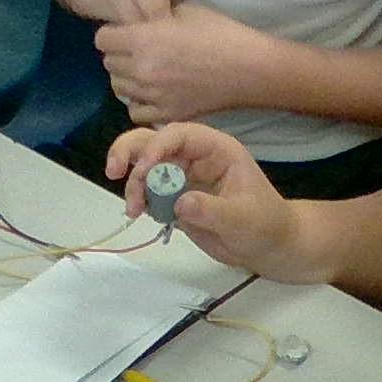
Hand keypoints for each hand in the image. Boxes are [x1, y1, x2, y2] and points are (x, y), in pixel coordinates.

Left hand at [96, 4, 271, 127]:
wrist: (250, 70)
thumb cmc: (221, 34)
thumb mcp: (184, 11)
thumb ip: (154, 15)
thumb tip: (140, 18)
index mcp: (143, 39)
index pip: (102, 39)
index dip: (113, 33)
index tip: (126, 32)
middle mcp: (142, 70)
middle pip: (108, 63)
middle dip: (119, 55)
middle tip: (138, 51)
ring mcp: (153, 96)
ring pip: (119, 87)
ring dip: (127, 78)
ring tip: (145, 71)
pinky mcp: (167, 114)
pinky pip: (135, 111)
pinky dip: (140, 102)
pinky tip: (153, 93)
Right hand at [106, 123, 302, 275]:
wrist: (268, 246)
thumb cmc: (265, 224)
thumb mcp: (244, 219)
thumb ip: (212, 210)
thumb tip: (180, 204)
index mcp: (216, 149)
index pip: (180, 135)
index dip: (158, 147)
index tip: (144, 171)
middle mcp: (195, 157)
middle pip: (154, 141)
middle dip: (130, 152)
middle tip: (113, 172)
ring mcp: (182, 177)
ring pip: (145, 166)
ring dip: (132, 182)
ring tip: (133, 210)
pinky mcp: (174, 198)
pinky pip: (148, 191)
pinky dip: (138, 198)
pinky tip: (138, 214)